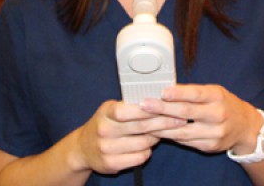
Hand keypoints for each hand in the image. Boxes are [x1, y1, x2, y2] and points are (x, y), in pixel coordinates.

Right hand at [72, 100, 186, 174]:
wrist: (83, 147)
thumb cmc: (105, 124)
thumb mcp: (111, 109)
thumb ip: (130, 105)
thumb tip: (159, 99)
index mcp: (105, 113)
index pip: (128, 110)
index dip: (149, 109)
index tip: (168, 106)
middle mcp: (104, 130)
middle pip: (140, 127)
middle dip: (163, 122)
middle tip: (180, 119)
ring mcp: (106, 149)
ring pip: (143, 143)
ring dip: (157, 137)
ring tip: (163, 132)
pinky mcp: (110, 164)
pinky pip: (139, 157)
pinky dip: (147, 151)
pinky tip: (148, 146)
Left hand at [140, 84, 262, 154]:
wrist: (244, 126)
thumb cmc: (223, 104)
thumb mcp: (213, 92)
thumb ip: (193, 92)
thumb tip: (165, 89)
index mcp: (217, 96)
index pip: (196, 94)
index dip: (178, 93)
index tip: (162, 92)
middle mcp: (218, 114)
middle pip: (186, 112)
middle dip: (162, 109)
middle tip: (144, 105)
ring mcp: (215, 133)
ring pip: (183, 131)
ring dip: (161, 126)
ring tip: (144, 121)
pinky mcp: (210, 146)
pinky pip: (186, 141)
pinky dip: (170, 136)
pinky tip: (157, 132)